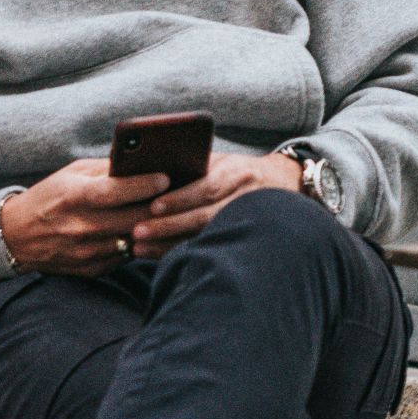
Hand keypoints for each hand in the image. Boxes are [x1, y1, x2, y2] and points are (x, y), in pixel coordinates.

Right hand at [0, 159, 169, 276]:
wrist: (16, 236)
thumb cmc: (49, 197)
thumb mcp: (71, 174)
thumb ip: (105, 169)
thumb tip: (141, 161)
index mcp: (75, 197)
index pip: (116, 191)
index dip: (144, 184)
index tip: (165, 177)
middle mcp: (81, 227)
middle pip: (133, 219)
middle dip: (158, 207)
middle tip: (178, 195)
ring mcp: (87, 252)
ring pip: (134, 240)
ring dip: (153, 228)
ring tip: (169, 214)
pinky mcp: (92, 269)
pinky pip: (126, 257)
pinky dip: (138, 244)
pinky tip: (148, 232)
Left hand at [130, 151, 302, 258]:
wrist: (280, 185)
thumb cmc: (236, 170)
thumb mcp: (220, 161)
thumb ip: (194, 165)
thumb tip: (148, 171)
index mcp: (235, 173)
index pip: (207, 187)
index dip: (181, 198)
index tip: (154, 206)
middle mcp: (243, 198)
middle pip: (204, 215)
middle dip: (169, 226)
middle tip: (137, 232)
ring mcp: (245, 221)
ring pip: (205, 236)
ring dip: (170, 244)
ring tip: (139, 248)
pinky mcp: (243, 240)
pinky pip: (209, 249)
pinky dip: (183, 253)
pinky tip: (159, 258)